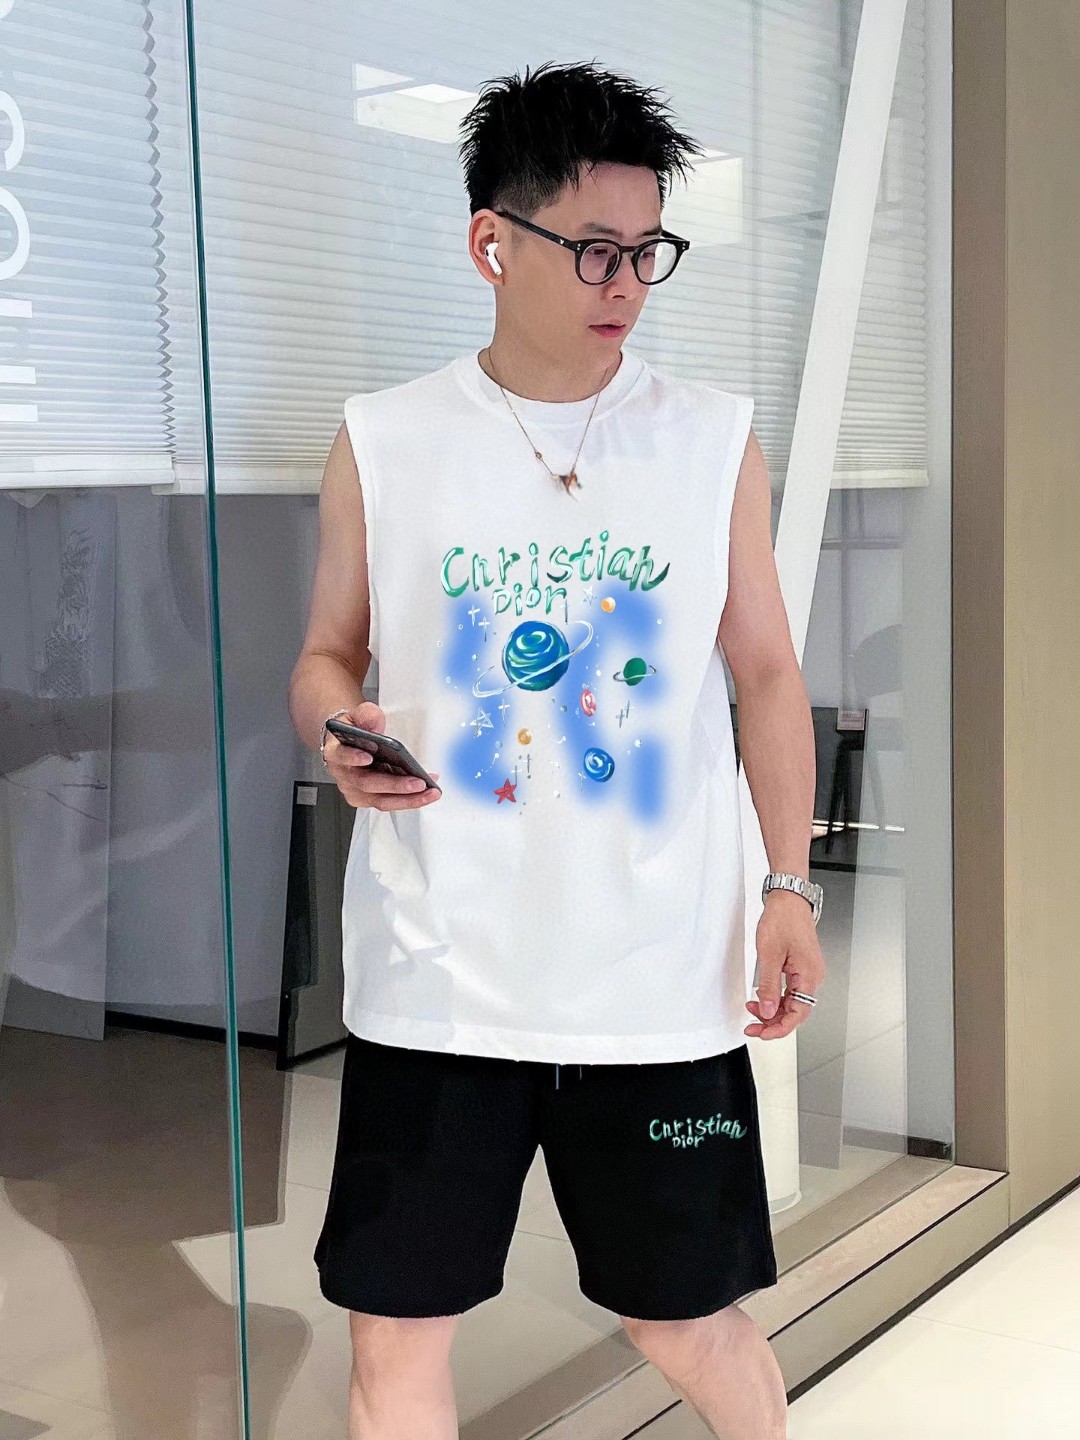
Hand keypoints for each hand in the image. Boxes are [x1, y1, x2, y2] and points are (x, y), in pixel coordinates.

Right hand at [322, 701, 441, 811]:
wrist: (349, 742)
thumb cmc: (354, 732)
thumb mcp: (358, 715)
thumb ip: (366, 715)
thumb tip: (373, 723)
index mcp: (335, 752)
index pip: (341, 756)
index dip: (352, 758)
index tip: (367, 756)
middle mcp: (344, 775)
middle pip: (367, 784)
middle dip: (395, 785)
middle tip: (418, 782)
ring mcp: (355, 790)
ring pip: (381, 801)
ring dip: (408, 799)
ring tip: (430, 792)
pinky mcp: (368, 799)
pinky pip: (389, 803)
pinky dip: (409, 800)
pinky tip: (426, 792)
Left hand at [744, 890, 825, 1040]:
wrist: (789, 898)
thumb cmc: (783, 919)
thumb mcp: (769, 955)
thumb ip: (768, 987)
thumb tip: (766, 1011)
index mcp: (809, 975)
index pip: (798, 1014)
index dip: (779, 1028)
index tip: (762, 1034)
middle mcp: (813, 976)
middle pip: (796, 1011)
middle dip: (773, 1022)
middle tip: (752, 1027)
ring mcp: (808, 971)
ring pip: (792, 1002)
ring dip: (773, 1010)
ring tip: (752, 1010)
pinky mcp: (802, 966)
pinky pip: (791, 990)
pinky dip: (776, 997)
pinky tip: (762, 998)